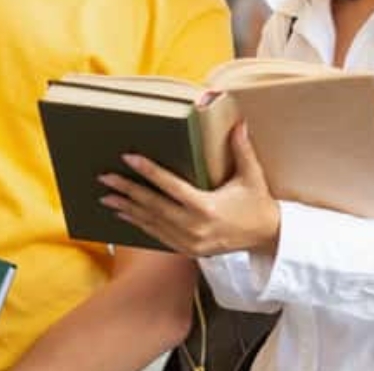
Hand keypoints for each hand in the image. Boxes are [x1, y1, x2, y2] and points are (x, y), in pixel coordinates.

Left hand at [99, 123, 281, 256]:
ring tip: (105, 197)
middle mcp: (194, 227)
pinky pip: (158, 235)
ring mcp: (189, 242)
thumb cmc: (258, 204)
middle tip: (105, 178)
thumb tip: (239, 123)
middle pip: (153, 206)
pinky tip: (123, 214)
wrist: (268, 238)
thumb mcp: (252, 177)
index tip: (129, 158)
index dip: (148, 171)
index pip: (170, 186)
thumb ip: (242, 149)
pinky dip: (139, 224)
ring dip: (127, 209)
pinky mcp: (188, 249)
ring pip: (151, 222)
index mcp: (207, 207)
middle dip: (127, 191)